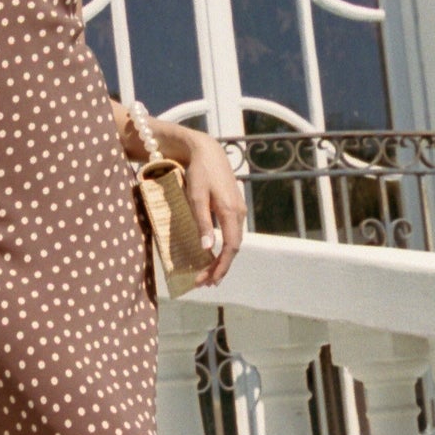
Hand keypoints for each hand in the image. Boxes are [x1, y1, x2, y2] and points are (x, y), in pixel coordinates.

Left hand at [177, 134, 245, 286]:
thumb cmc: (199, 173)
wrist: (207, 152)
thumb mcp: (196, 198)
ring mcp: (238, 210)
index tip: (209, 280)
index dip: (221, 266)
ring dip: (222, 259)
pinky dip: (223, 247)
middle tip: (204, 283)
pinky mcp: (233, 207)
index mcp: (231, 212)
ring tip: (208, 274)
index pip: (230, 248)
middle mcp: (239, 213)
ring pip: (233, 241)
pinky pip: (232, 233)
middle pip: (233, 248)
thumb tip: (206, 249)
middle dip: (220, 267)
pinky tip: (213, 254)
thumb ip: (202, 223)